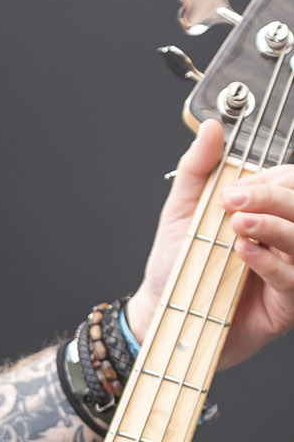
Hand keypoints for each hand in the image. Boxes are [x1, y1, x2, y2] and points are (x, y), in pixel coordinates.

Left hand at [126, 118, 293, 368]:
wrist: (162, 312)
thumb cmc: (178, 264)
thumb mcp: (182, 210)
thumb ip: (198, 169)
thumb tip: (211, 129)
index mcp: (266, 211)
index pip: (288, 183)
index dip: (267, 182)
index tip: (231, 190)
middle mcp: (283, 237)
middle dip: (271, 199)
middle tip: (234, 202)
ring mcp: (289, 268)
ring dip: (273, 226)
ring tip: (239, 226)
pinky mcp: (287, 303)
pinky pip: (292, 277)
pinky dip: (269, 263)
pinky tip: (245, 253)